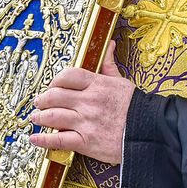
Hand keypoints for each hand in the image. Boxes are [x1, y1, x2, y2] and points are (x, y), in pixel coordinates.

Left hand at [28, 41, 132, 163]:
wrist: (151, 133)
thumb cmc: (136, 108)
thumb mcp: (123, 82)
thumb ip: (110, 65)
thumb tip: (110, 45)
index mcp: (97, 84)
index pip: (67, 75)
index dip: (54, 81)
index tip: (52, 86)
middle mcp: (89, 101)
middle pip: (54, 96)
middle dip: (42, 99)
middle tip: (38, 103)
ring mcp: (86, 122)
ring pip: (53, 116)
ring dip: (39, 117)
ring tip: (35, 118)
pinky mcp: (86, 142)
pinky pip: (58, 140)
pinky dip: (43, 140)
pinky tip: (35, 139)